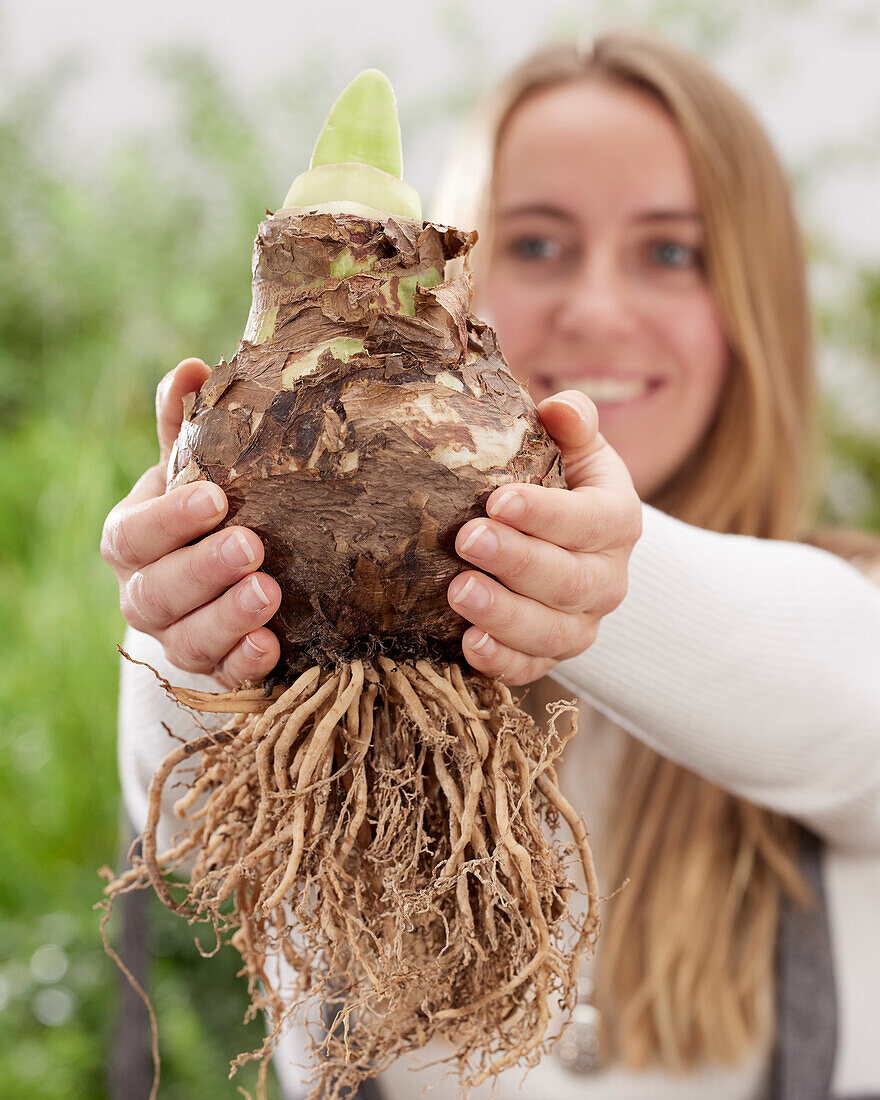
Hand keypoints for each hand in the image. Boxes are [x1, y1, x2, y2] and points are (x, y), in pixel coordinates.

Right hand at [101, 358, 281, 688]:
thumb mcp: (196, 470)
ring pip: (187, 640)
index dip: (171, 519)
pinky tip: (270, 647)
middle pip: (157, 592)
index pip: (135, 533)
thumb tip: (192, 366)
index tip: (218, 498)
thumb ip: (186, 426)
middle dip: (202, 570)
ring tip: (268, 594)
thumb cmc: (210, 512)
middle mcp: (144, 594)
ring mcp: (178, 638)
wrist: (227, 579)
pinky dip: (245, 663)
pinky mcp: (216, 671)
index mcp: (131, 540)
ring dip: (227, 619)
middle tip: (251, 547)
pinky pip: (224, 677)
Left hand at [447, 391, 641, 684]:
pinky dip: (502, 663)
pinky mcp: (551, 654)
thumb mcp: (576, 447)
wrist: (573, 542)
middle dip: (517, 562)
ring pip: (552, 632)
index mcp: (618, 520)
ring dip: (504, 616)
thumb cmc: (564, 482)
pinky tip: (468, 645)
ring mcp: (582, 623)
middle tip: (467, 540)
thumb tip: (559, 408)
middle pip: (570, 581)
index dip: (546, 514)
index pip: (591, 521)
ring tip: (458, 593)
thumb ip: (572, 422)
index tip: (498, 499)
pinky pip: (532, 669)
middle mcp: (607, 579)